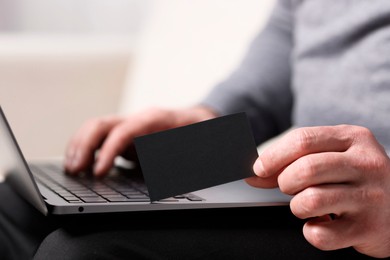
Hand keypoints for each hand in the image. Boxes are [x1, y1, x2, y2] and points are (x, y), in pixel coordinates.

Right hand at [64, 106, 216, 175]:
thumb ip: (186, 152)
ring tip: (70, 168)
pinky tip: (78, 164)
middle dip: (84, 146)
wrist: (198, 121)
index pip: (124, 131)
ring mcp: (129, 124)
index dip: (108, 150)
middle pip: (101, 124)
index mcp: (154, 119)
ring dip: (79, 147)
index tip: (98, 172)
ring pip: (95, 128)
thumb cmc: (198, 130)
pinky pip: (99, 138)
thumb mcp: (198, 141)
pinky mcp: (125, 134)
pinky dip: (86, 149)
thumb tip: (172, 168)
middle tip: (74, 170)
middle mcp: (137, 118)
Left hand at [246, 125, 389, 257]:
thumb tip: (256, 173)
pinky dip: (311, 231)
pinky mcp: (370, 228)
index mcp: (353, 138)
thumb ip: (296, 159)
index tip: (258, 169)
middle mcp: (366, 164)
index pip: (302, 140)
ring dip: (298, 207)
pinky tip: (321, 224)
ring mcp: (371, 196)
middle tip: (291, 188)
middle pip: (305, 169)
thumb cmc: (355, 177)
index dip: (272, 156)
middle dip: (285, 182)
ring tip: (308, 205)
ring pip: (310, 201)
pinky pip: (320, 234)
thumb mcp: (332, 156)